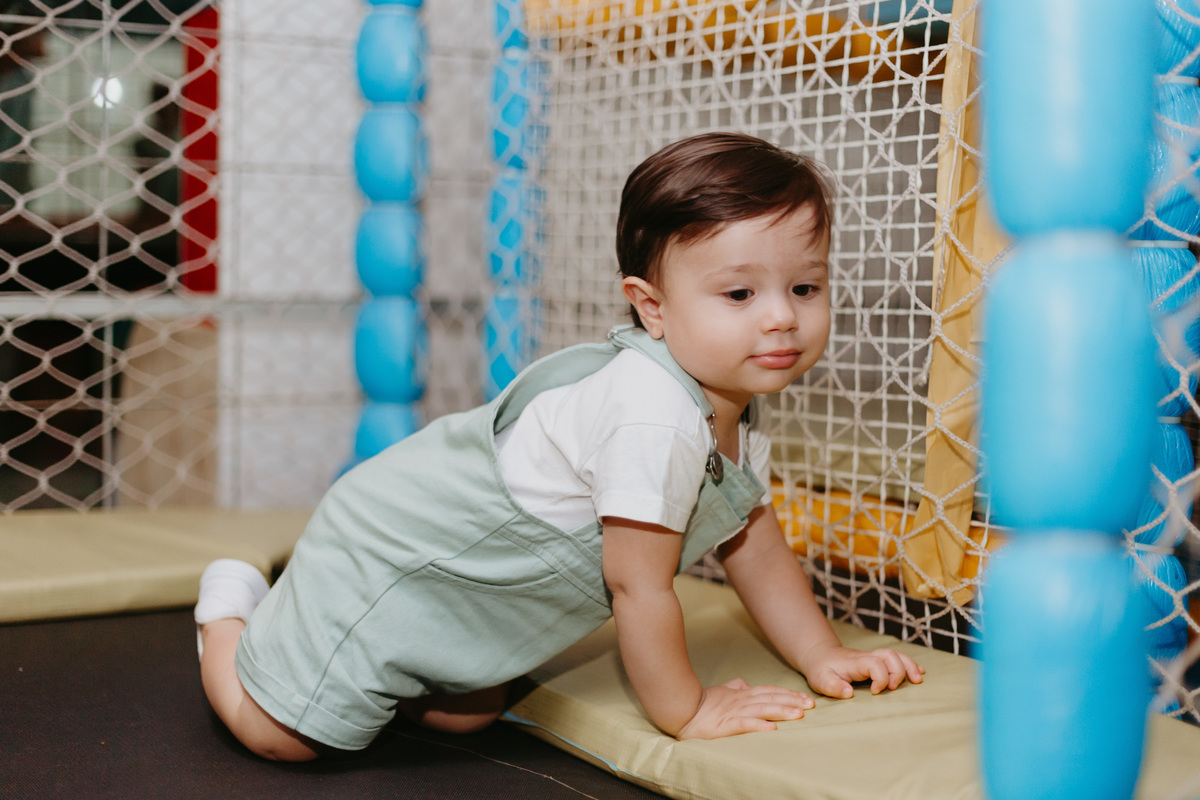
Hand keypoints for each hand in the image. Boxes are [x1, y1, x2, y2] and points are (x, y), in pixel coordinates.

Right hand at [676, 678, 814, 739]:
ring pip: (762, 709)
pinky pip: (744, 724)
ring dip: (781, 711)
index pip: (769, 692)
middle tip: (810, 705)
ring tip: (798, 715)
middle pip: (771, 699)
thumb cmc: (702, 702)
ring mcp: (734, 712)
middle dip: (792, 702)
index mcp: (742, 694)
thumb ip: (734, 687)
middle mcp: (741, 701)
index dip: (787, 694)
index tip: (805, 698)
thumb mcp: (721, 692)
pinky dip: (758, 725)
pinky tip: (771, 728)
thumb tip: (744, 683)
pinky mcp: (725, 725)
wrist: (681, 709)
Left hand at [798, 642, 923, 699]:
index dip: (880, 678)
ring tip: (918, 680)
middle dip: (898, 672)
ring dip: (909, 666)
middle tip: (893, 689)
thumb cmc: (821, 670)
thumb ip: (833, 686)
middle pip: (890, 655)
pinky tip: (918, 673)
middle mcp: (867, 657)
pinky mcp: (877, 661)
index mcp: (856, 663)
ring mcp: (873, 657)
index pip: (875, 663)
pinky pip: (897, 658)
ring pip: (896, 655)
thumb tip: (849, 693)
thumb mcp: (821, 680)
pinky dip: (909, 664)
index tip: (875, 692)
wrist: (820, 655)